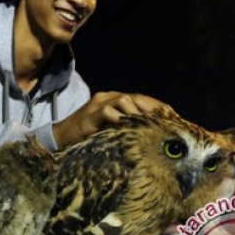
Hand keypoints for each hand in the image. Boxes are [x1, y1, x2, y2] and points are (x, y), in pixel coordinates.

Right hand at [52, 91, 175, 147]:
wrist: (60, 137)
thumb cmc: (88, 136)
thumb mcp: (110, 129)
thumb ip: (126, 126)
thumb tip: (152, 134)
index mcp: (113, 99)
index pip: (140, 98)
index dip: (158, 107)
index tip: (174, 117)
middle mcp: (106, 97)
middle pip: (135, 97)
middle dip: (154, 108)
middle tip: (168, 121)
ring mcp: (97, 104)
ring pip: (124, 100)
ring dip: (139, 113)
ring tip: (150, 126)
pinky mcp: (89, 115)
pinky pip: (108, 112)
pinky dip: (120, 119)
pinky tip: (129, 128)